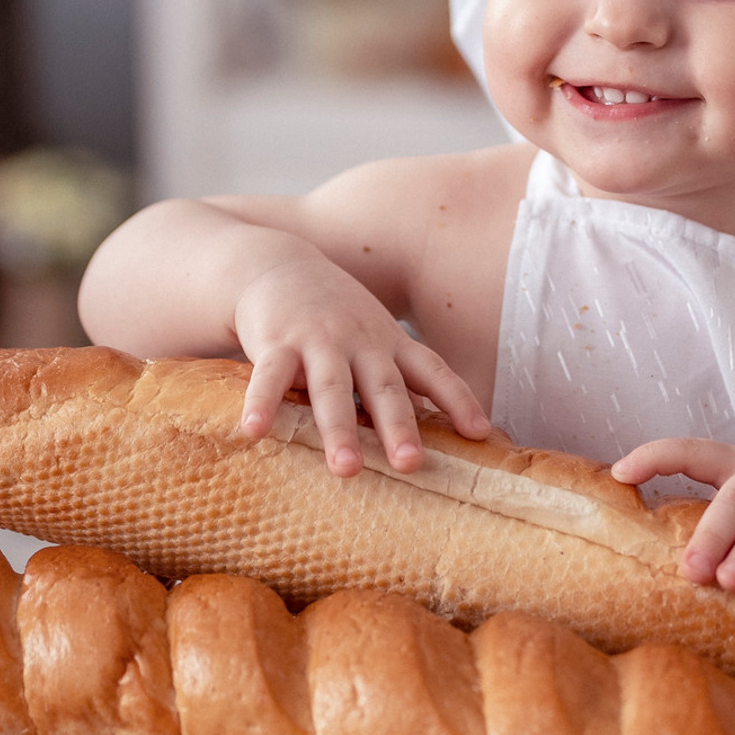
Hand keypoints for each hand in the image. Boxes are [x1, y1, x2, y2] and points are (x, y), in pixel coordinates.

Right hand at [231, 241, 489, 477]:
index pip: (433, 372)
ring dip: (338, 429)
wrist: (278, 264)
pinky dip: (261, 404)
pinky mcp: (276, 342)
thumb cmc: (336, 316)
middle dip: (399, 426)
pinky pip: (268, 377)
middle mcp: (360, 342)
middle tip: (410, 464)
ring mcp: (318, 341)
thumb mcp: (377, 339)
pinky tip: (254, 432)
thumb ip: (402, 382)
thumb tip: (444, 432)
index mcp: (390, 344)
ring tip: (346, 470)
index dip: (458, 400)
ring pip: (331, 388)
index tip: (480, 434)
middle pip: (384, 388)